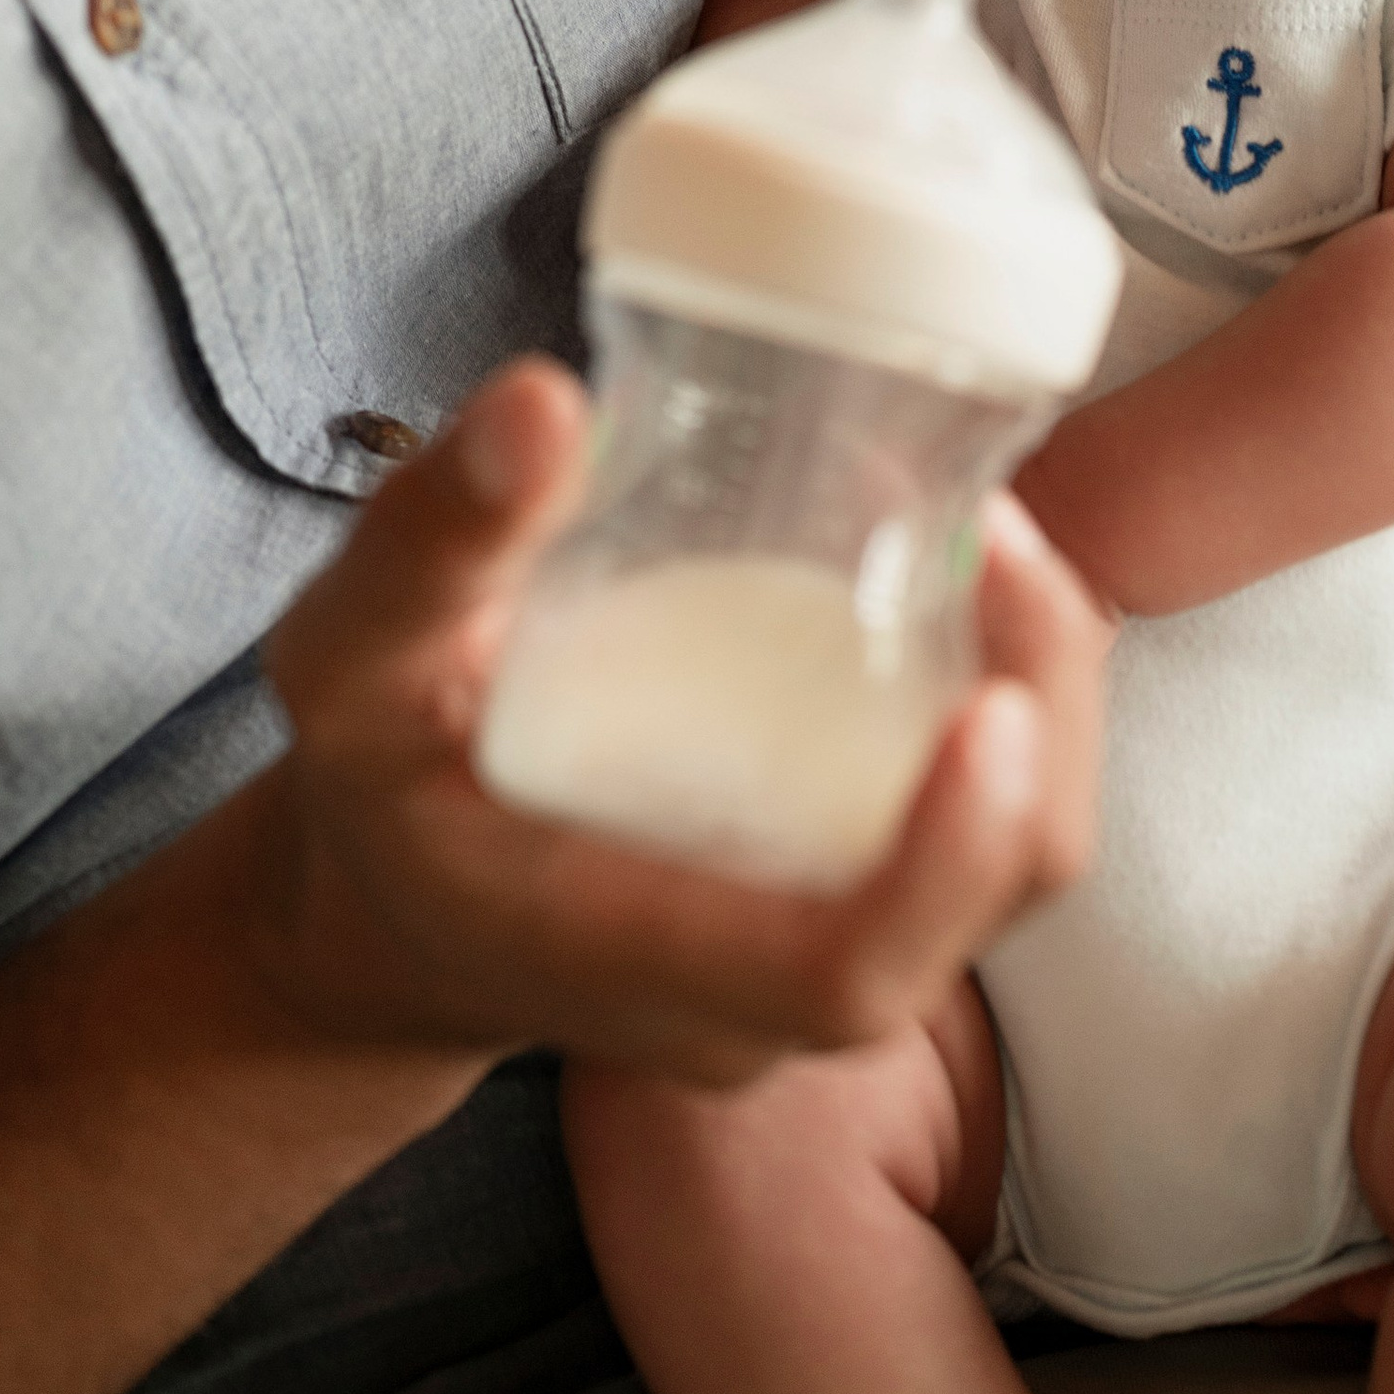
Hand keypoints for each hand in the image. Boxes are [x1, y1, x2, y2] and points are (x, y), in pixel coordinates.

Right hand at [255, 360, 1107, 1087]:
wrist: (397, 901)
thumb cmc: (376, 775)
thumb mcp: (352, 656)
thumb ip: (437, 539)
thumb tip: (545, 405)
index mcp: (630, 951)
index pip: (839, 972)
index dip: (944, 859)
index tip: (993, 705)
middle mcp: (759, 988)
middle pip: (982, 905)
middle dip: (1040, 725)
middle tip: (1001, 536)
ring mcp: (822, 953)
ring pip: (1010, 864)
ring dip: (1041, 698)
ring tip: (991, 531)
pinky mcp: (854, 893)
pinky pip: (989, 826)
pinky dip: (1011, 700)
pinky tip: (961, 570)